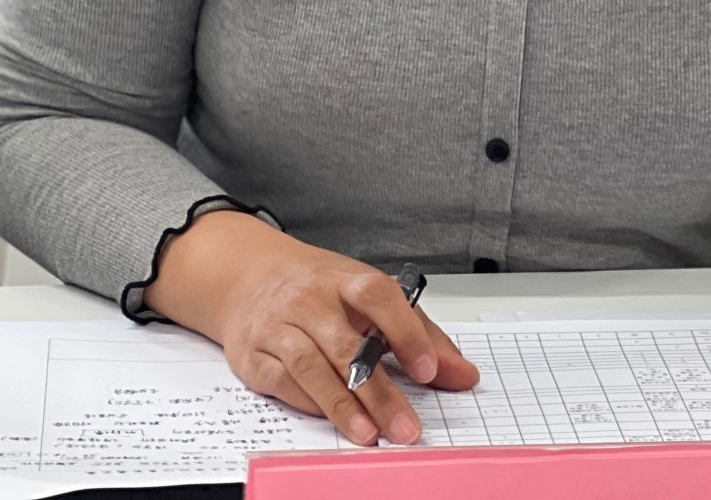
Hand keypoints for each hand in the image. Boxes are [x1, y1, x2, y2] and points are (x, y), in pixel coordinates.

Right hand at [144, 211, 479, 445]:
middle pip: (346, 346)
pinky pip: (284, 382)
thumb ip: (419, 333)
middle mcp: (310, 300)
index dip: (406, 333)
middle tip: (406, 426)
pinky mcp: (255, 356)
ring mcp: (279, 327)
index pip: (378, 297)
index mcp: (345, 279)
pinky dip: (310, 403)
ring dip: (342, 405)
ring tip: (370, 434)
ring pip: (312, 367)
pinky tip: (334, 420)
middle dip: (379, 391)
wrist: (248, 276)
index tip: (428, 369)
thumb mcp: (370, 295)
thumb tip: (461, 374)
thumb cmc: (320, 288)